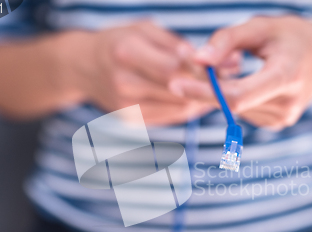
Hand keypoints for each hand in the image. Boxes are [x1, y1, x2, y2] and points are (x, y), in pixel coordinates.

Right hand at [63, 21, 214, 124]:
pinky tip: (196, 98)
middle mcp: (124, 82)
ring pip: (179, 108)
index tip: (224, 67)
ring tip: (216, 88)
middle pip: (178, 90)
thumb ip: (175, 45)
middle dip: (207, 86)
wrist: (83, 67)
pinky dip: (187, 108)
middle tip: (228, 78)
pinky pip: (171, 117)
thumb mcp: (143, 30)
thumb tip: (209, 60)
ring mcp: (126, 107)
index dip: (202, 70)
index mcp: (125, 52)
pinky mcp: (131, 121)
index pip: (173, 68)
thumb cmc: (119, 42)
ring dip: (201, 99)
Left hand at [168, 16, 311, 128]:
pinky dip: (231, 95)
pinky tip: (242, 77)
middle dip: (206, 84)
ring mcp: (283, 118)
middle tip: (192, 59)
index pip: (238, 95)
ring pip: (233, 108)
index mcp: (287, 76)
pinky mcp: (277, 123)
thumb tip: (196, 58)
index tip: (176, 84)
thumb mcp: (261, 26)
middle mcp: (287, 104)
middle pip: (231, 102)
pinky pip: (241, 111)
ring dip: (218, 89)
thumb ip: (227, 40)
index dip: (205, 92)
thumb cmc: (291, 36)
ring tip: (233, 63)